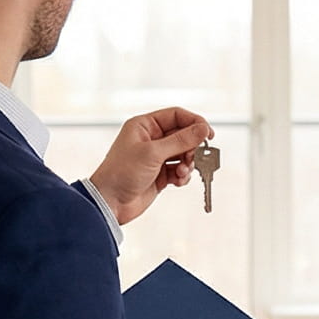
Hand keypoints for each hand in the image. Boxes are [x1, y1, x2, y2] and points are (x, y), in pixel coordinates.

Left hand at [89, 107, 211, 225]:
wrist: (110, 202)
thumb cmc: (122, 172)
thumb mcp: (153, 153)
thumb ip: (181, 141)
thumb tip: (203, 129)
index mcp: (144, 125)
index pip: (176, 116)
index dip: (194, 122)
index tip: (208, 134)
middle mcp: (151, 139)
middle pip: (183, 135)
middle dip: (192, 147)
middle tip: (195, 157)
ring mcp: (156, 157)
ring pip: (184, 154)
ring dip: (188, 163)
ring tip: (182, 172)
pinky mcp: (160, 174)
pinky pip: (180, 170)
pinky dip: (183, 176)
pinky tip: (177, 181)